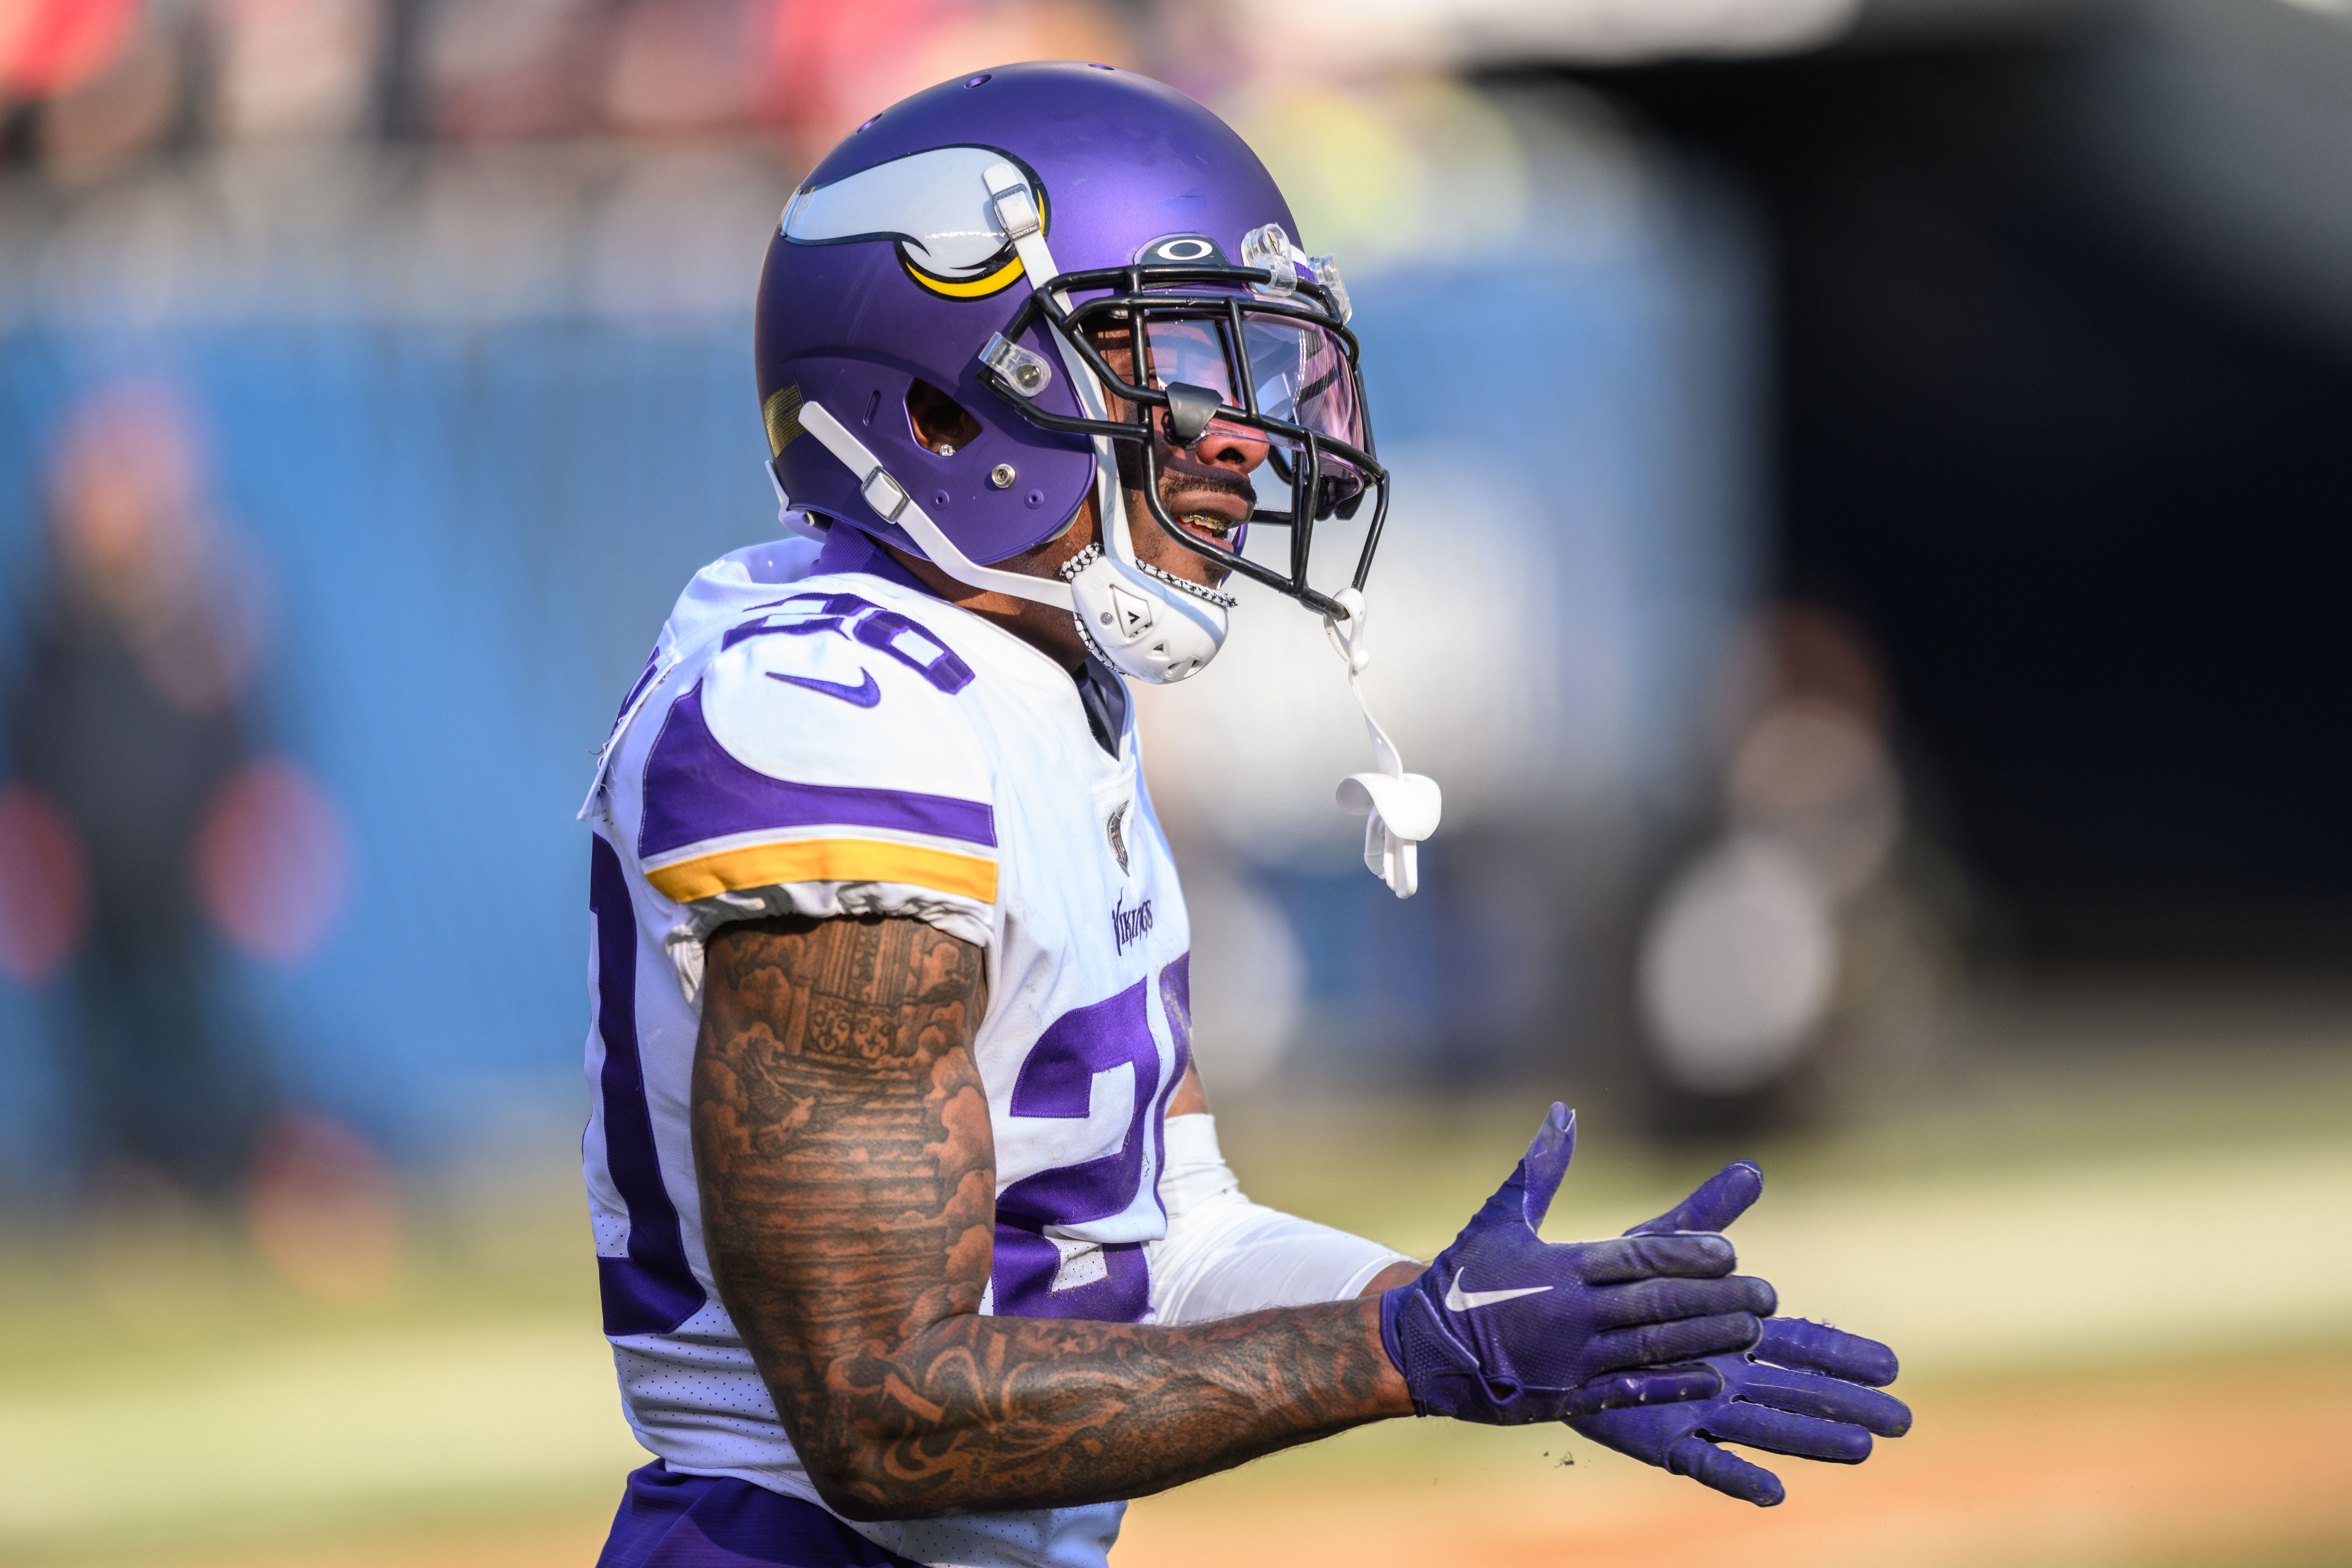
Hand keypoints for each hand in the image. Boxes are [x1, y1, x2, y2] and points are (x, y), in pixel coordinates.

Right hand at [1379, 1104, 1775, 1424]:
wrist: (1420, 1349)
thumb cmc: (1461, 1279)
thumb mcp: (1498, 1218)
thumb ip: (1539, 1168)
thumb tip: (1564, 1109)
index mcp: (1560, 1269)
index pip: (1636, 1259)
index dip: (1687, 1255)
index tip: (1731, 1252)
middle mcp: (1571, 1315)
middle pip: (1657, 1305)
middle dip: (1717, 1300)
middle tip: (1768, 1296)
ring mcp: (1571, 1361)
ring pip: (1652, 1349)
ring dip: (1707, 1340)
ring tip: (1754, 1331)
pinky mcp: (1566, 1398)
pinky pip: (1628, 1392)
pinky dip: (1671, 1386)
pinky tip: (1711, 1380)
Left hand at [1567, 1164, 1911, 1504]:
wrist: (1558, 1330)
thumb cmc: (1621, 1288)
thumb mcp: (1662, 1246)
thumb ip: (1706, 1214)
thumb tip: (1751, 1169)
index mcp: (1735, 1334)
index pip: (1802, 1346)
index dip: (1844, 1355)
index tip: (1890, 1364)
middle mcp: (1728, 1379)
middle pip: (1799, 1392)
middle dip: (1848, 1403)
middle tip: (1902, 1420)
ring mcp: (1701, 1412)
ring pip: (1767, 1427)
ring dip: (1812, 1438)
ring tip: (1861, 1448)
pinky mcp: (1666, 1441)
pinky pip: (1708, 1463)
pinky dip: (1740, 1477)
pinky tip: (1774, 1492)